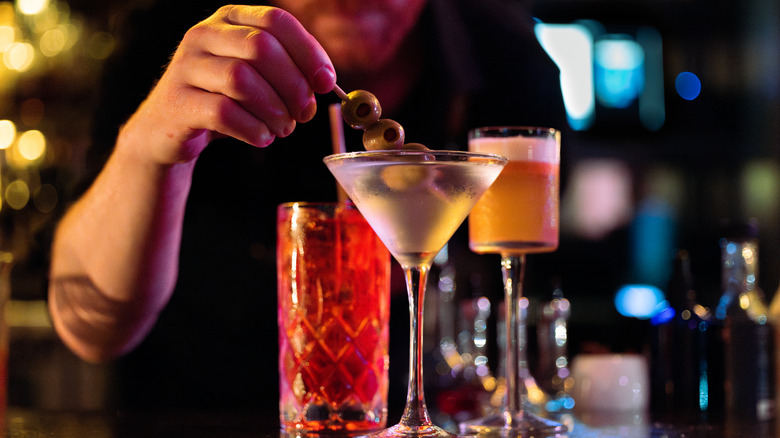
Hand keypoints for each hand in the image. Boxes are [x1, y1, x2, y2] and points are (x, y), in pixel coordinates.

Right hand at [120, 5, 335, 163]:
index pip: (275, 21)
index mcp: (228, 19)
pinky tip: (262, 138)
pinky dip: (252, 129)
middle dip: (293, 85)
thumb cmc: (221, 99)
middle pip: (260, 48)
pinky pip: (223, 113)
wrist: (167, 129)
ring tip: (283, 128)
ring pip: (241, 80)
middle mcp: (203, 35)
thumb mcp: (256, 77)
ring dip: (274, 110)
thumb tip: (322, 85)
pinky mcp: (177, 102)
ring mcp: (185, 67)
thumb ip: (289, 73)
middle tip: (305, 113)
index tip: (326, 82)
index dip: (307, 51)